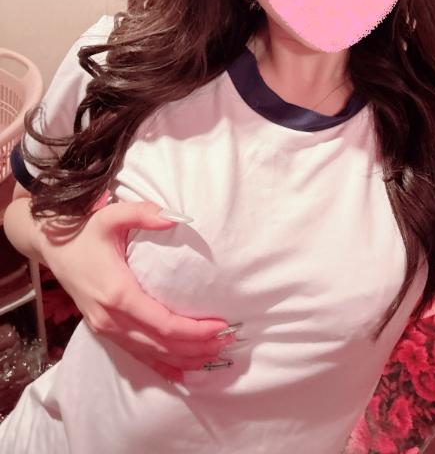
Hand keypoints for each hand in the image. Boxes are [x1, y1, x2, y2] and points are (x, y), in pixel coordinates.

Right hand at [38, 200, 236, 381]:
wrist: (53, 246)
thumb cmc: (86, 231)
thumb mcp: (113, 215)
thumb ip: (144, 213)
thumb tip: (177, 217)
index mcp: (118, 293)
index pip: (163, 324)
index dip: (194, 331)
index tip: (221, 325)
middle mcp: (111, 318)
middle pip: (161, 345)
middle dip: (197, 347)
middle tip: (227, 341)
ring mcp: (106, 328)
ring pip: (150, 355)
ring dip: (184, 358)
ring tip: (214, 354)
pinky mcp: (104, 331)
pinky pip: (136, 356)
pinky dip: (161, 367)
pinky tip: (182, 373)